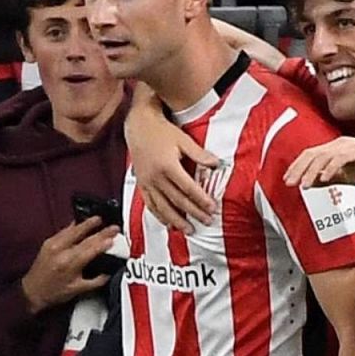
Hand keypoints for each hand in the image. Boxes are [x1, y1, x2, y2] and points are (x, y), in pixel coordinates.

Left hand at [21, 218, 120, 312]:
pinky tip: (79, 222)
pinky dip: (73, 226)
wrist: (31, 292)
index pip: (91, 249)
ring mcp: (53, 245)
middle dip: (101, 231)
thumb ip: (97, 281)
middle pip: (85, 237)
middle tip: (113, 227)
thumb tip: (109, 273)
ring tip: (98, 218)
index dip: (104, 243)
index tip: (114, 238)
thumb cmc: (54, 292)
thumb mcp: (79, 290)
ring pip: (73, 230)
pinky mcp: (48, 243)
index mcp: (70, 264)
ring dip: (86, 224)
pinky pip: (63, 231)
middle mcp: (61, 251)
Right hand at [125, 94, 217, 231]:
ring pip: (162, 206)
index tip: (213, 208)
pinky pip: (150, 204)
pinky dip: (159, 216)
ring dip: (176, 220)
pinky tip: (169, 224)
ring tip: (189, 230)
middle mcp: (155, 177)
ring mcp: (147, 182)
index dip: (201, 200)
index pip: (188, 188)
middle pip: (177, 200)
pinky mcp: (141, 184)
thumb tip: (216, 164)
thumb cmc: (162, 131)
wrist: (138, 125)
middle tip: (207, 222)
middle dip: (193, 213)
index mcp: (167, 166)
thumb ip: (199, 154)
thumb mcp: (183, 140)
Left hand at [285, 137, 354, 188]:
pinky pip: (341, 159)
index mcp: (335, 148)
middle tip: (289, 183)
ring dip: (312, 171)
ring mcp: (350, 146)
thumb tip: (311, 182)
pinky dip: (332, 169)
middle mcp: (339, 144)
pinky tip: (326, 179)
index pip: (310, 155)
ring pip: (324, 156)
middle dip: (299, 169)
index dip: (297, 167)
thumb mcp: (349, 176)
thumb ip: (330, 178)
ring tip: (304, 185)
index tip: (287, 180)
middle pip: (312, 154)